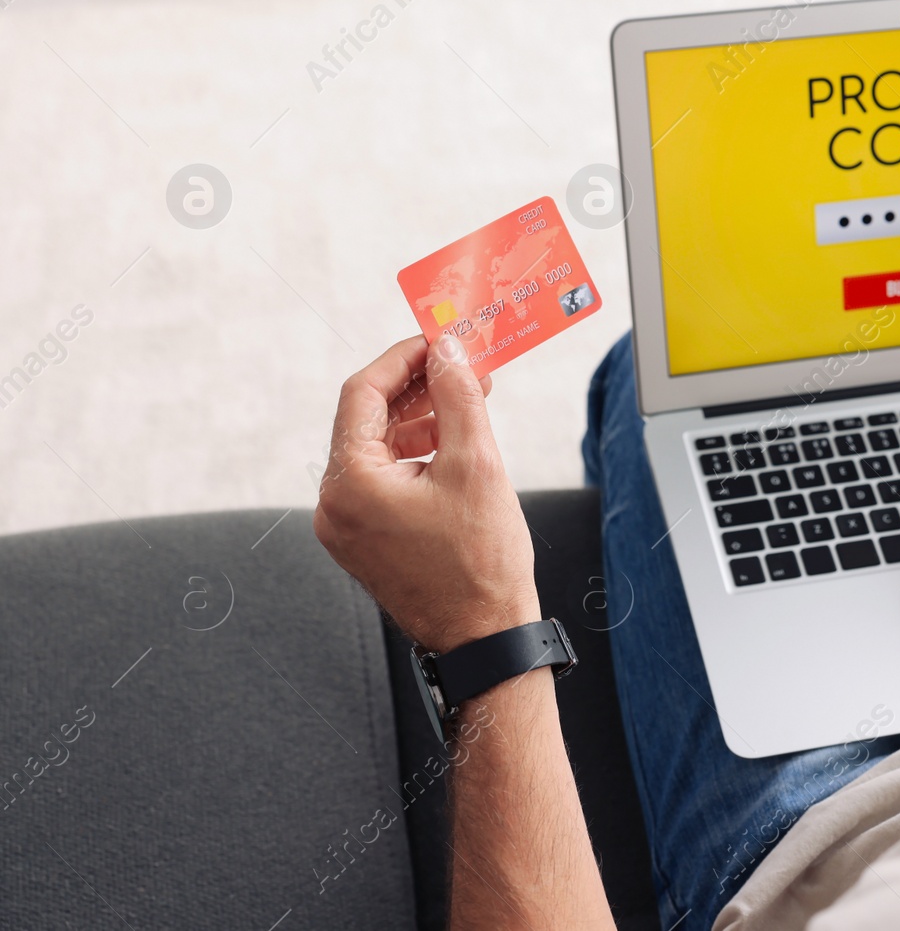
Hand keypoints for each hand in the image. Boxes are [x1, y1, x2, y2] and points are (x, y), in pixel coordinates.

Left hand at [314, 333, 538, 651]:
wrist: (485, 638)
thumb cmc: (482, 563)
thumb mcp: (477, 464)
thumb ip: (457, 396)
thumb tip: (447, 350)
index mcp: (349, 484)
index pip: (362, 394)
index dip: (402, 358)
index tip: (440, 340)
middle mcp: (334, 505)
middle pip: (367, 420)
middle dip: (417, 388)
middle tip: (463, 367)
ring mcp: (345, 526)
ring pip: (377, 449)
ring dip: (420, 420)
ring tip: (469, 402)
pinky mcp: (365, 540)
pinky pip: (383, 479)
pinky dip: (416, 455)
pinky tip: (454, 444)